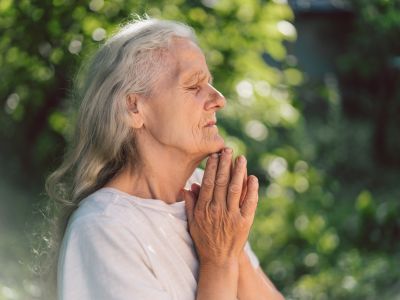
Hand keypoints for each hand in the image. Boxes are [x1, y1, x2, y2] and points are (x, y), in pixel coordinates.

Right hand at [183, 148, 258, 266]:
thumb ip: (190, 204)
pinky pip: (250, 203)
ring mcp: (232, 216)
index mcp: (204, 209)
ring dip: (239, 172)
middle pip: (222, 182)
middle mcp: (218, 210)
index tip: (215, 155)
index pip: (208, 183)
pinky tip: (253, 178)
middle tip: (228, 149)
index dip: (212, 168)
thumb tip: (187, 187)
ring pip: (236, 189)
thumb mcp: (192, 222)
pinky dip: (252, 190)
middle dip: (225, 164)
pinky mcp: (245, 222)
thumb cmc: (204, 240)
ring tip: (241, 158)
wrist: (218, 260)